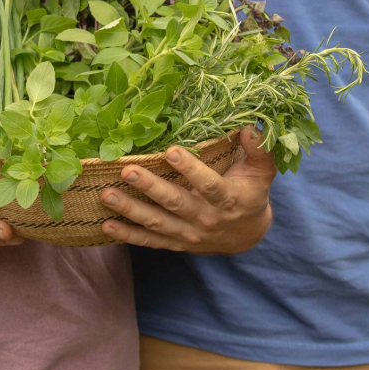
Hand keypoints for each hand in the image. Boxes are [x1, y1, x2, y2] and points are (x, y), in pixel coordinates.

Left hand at [99, 127, 274, 252]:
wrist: (246, 236)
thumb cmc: (251, 192)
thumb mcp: (262, 171)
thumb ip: (260, 149)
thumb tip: (251, 125)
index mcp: (228, 200)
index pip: (209, 185)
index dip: (191, 169)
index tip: (171, 150)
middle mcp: (206, 219)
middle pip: (175, 203)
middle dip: (150, 187)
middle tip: (127, 170)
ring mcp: (188, 234)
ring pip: (157, 223)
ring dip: (130, 209)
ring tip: (107, 194)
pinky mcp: (175, 243)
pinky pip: (149, 241)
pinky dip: (128, 235)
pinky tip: (106, 225)